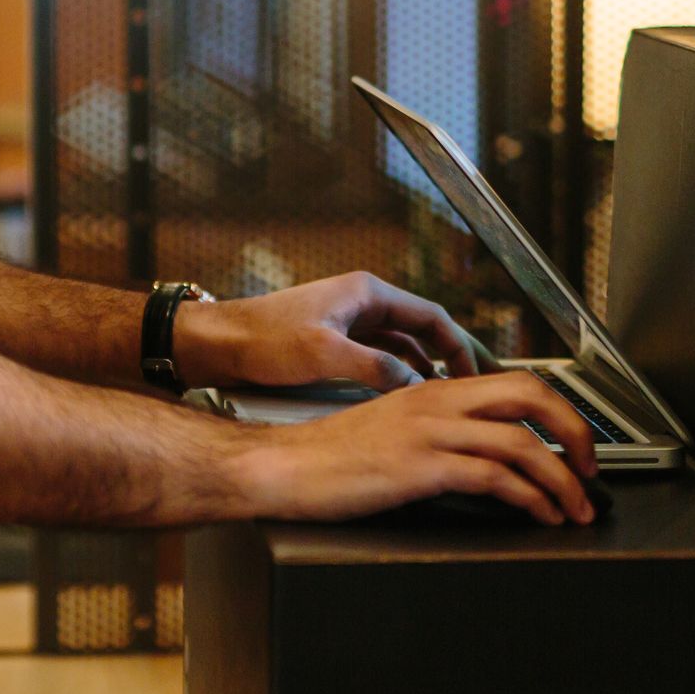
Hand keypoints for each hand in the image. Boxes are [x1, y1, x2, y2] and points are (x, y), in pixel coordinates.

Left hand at [173, 272, 490, 392]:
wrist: (216, 344)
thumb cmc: (261, 339)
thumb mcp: (323, 353)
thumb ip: (374, 367)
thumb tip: (415, 386)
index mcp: (366, 293)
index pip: (432, 317)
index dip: (461, 346)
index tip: (478, 375)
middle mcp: (362, 303)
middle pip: (423, 330)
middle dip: (451, 358)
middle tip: (476, 388)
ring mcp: (348, 323)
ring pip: (403, 346)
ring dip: (426, 370)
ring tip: (449, 399)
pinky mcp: (333, 344)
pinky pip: (381, 358)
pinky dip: (400, 376)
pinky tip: (406, 399)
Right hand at [229, 372, 599, 525]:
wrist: (283, 467)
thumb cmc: (331, 457)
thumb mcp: (393, 429)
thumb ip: (438, 431)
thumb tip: (483, 457)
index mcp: (435, 389)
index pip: (517, 382)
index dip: (559, 411)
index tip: (576, 446)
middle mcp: (438, 401)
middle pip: (532, 396)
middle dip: (575, 434)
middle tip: (592, 471)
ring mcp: (430, 432)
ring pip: (522, 441)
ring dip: (561, 479)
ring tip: (575, 509)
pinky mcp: (419, 467)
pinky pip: (493, 477)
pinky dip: (529, 497)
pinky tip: (538, 515)